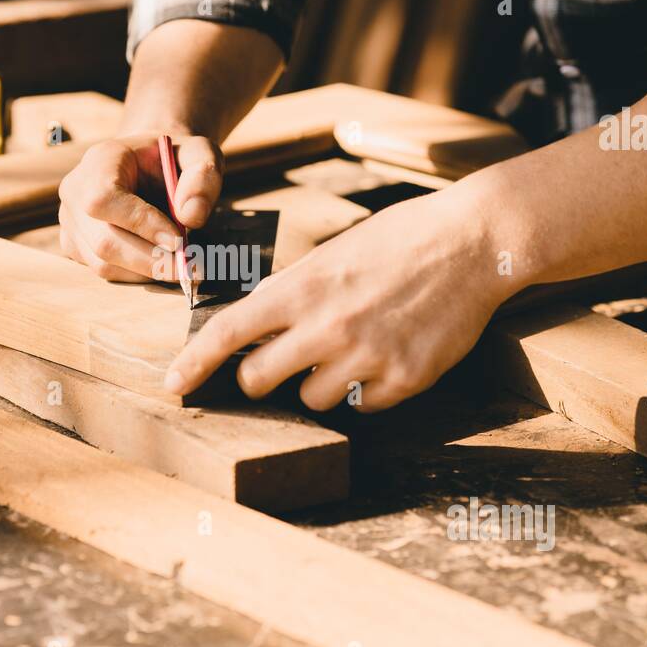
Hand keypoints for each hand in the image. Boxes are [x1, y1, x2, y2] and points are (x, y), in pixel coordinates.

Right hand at [58, 132, 222, 281]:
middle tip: (189, 268)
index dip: (140, 224)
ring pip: (103, 263)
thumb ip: (202, 177)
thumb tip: (192, 217)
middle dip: (151, 260)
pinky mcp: (74, 245)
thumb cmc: (173, 159)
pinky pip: (103, 270)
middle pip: (103, 240)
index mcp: (100, 160)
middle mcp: (75, 191)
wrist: (149, 165)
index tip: (179, 240)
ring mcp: (70, 222)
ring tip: (181, 265)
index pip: (104, 199)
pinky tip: (160, 262)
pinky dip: (136, 274)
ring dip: (147, 271)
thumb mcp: (198, 153)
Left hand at [162, 186, 515, 410]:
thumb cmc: (397, 240)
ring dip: (318, 382)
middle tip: (278, 362)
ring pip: (311, 399)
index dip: (193, 364)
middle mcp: (326, 327)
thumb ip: (292, 293)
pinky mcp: (404, 380)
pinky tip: (386, 354)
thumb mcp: (331, 254)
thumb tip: (256, 328)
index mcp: (301, 288)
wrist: (472, 242)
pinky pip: (362, 406)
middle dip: (260, 376)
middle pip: (258, 380)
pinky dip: (365, 389)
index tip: (173, 384)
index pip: (228, 334)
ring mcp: (366, 357)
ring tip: (351, 346)